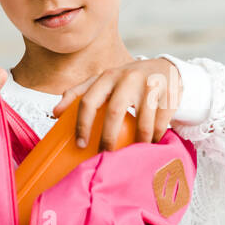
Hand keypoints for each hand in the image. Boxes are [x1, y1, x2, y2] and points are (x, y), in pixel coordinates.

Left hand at [51, 58, 180, 150]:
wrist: (165, 69)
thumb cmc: (127, 80)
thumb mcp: (104, 81)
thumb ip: (79, 93)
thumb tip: (55, 112)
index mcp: (107, 76)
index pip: (88, 100)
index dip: (82, 124)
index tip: (80, 144)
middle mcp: (128, 78)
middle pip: (114, 112)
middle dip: (108, 138)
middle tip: (105, 155)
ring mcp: (150, 86)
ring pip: (142, 124)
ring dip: (138, 143)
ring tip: (133, 152)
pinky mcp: (169, 95)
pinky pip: (160, 125)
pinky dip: (155, 139)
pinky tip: (151, 143)